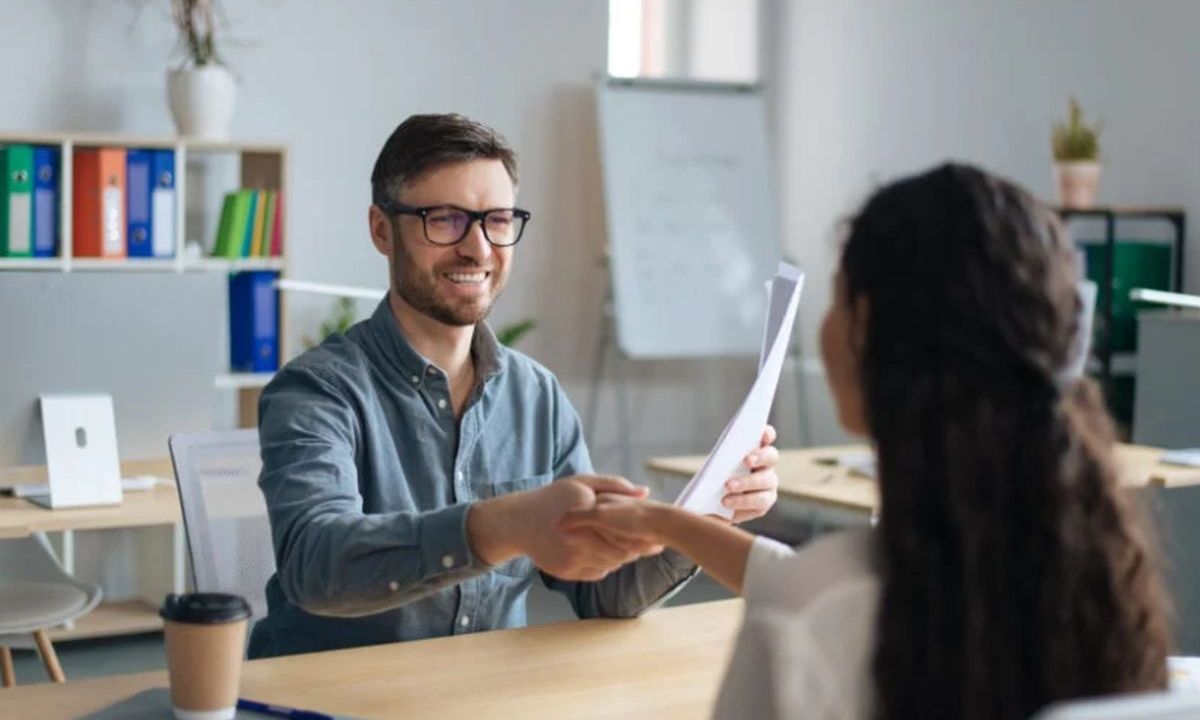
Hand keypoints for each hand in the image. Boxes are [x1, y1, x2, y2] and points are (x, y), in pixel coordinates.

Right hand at [468, 474, 656, 581]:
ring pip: (610, 564)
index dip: (642, 535)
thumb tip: (645, 492)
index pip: (624, 531)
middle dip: (637, 550)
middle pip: (620, 552)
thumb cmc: (553, 498)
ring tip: (627, 548)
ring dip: (622, 558)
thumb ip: (614, 486)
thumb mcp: (581, 483)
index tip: (654, 534)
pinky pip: (596, 573)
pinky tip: (604, 554)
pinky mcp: (566, 572)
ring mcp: (571, 558)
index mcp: (586, 514)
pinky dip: (605, 566)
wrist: (518, 523)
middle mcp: (578, 539)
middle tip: (650, 546)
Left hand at [721, 424, 779, 522]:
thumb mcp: (714, 466)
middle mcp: (766, 465)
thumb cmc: (714, 479)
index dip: (766, 433)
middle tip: (746, 460)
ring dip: (747, 482)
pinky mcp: (764, 503)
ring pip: (766, 481)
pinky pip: (759, 502)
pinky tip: (727, 502)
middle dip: (760, 456)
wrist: (710, 505)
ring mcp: (769, 484)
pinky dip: (742, 502)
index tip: (761, 432)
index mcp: (755, 449)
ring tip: (728, 486)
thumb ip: (721, 459)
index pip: (766, 436)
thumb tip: (720, 459)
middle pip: (771, 456)